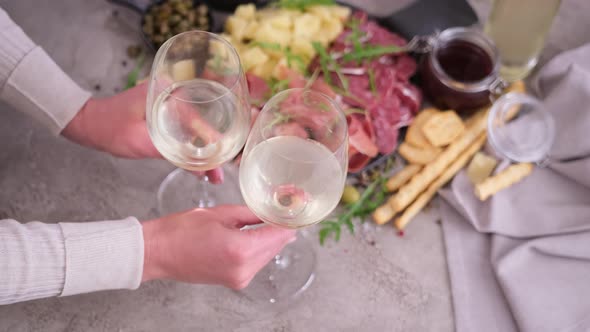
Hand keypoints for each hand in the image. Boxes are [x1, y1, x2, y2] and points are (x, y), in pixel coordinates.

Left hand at [62, 83, 221, 181]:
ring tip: (214, 174)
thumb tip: (200, 170)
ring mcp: (169, 104)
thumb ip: (172, 155)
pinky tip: (200, 164)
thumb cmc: (109, 128)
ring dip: (204, 150)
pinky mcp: (164, 115)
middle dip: (214, 148)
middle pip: (202, 123)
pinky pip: (184, 131)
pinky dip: (192, 147)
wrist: (88, 123)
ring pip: (195, 130)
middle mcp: (172, 93)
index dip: (214, 138)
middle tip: (221, 172)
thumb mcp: (141, 143)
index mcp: (168, 91)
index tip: (224, 156)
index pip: (200, 116)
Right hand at [141, 205, 295, 288]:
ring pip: (266, 256)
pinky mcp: (233, 281)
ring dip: (270, 240)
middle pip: (274, 247)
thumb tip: (271, 213)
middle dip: (281, 230)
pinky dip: (258, 249)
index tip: (297, 211)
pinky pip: (255, 263)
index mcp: (240, 249)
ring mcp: (239, 278)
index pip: (277, 235)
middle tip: (286, 212)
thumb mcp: (221, 214)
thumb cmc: (182, 230)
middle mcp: (243, 268)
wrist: (158, 252)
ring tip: (271, 221)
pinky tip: (256, 235)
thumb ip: (251, 215)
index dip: (289, 222)